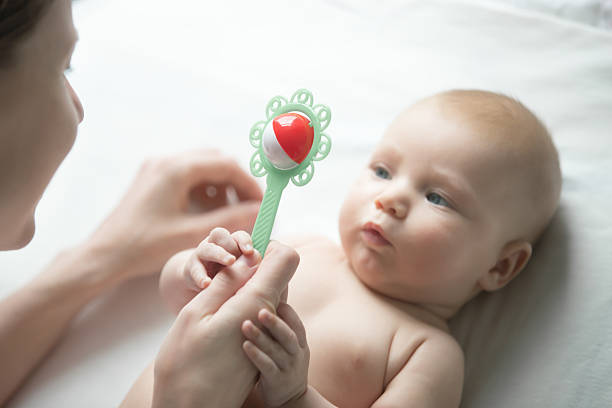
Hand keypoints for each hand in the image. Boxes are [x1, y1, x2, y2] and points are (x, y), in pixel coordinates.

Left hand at [83, 149, 261, 284]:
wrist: (105, 254)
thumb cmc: (144, 246)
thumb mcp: (192, 233)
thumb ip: (230, 219)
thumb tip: (259, 210)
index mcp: (176, 170)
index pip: (226, 164)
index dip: (248, 183)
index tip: (261, 202)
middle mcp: (167, 161)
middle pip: (215, 160)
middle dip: (236, 182)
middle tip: (249, 206)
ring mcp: (158, 167)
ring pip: (202, 166)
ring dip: (220, 185)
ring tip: (229, 211)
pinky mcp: (153, 177)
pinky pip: (188, 174)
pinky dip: (204, 188)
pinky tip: (207, 210)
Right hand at [152, 241, 299, 407]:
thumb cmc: (185, 363)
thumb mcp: (197, 313)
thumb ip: (226, 283)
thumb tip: (248, 258)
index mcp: (257, 302)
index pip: (285, 258)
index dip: (266, 247)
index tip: (242, 252)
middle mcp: (269, 318)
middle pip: (274, 276)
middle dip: (251, 268)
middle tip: (219, 278)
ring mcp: (264, 334)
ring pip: (262, 295)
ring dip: (242, 290)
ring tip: (212, 303)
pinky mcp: (257, 345)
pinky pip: (255, 315)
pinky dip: (239, 310)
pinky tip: (215, 323)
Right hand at [160, 228, 259, 313]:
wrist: (202, 287)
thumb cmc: (230, 280)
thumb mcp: (243, 273)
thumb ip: (253, 268)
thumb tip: (271, 266)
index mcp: (232, 245)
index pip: (239, 236)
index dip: (245, 241)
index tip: (251, 251)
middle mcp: (217, 246)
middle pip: (221, 235)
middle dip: (230, 245)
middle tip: (237, 258)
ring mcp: (202, 256)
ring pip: (208, 248)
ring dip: (219, 254)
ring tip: (229, 263)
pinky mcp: (191, 269)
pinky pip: (194, 269)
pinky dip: (200, 276)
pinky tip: (206, 284)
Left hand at [242, 303, 309, 407]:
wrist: (292, 398)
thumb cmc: (284, 364)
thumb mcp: (290, 347)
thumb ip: (281, 328)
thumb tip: (267, 299)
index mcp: (300, 343)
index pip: (297, 324)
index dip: (287, 312)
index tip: (274, 298)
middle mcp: (297, 354)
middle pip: (289, 336)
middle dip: (275, 323)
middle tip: (261, 310)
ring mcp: (288, 368)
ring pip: (276, 351)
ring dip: (261, 337)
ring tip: (245, 325)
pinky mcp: (277, 381)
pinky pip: (267, 367)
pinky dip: (257, 356)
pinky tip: (245, 346)